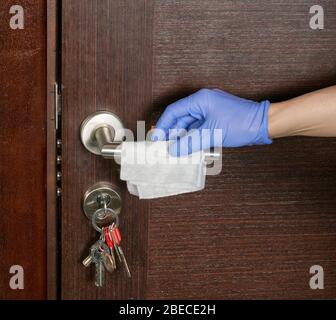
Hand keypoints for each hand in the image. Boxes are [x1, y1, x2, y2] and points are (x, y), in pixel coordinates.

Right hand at [151, 88, 271, 155]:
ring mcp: (210, 111)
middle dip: (172, 133)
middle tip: (163, 146)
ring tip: (174, 150)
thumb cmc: (241, 123)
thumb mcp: (211, 134)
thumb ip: (190, 143)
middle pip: (180, 118)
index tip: (156, 138)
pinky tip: (188, 147)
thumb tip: (174, 150)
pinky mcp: (216, 119)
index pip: (174, 111)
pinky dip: (192, 138)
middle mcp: (203, 103)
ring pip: (189, 124)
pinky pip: (198, 128)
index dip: (163, 125)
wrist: (264, 124)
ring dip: (182, 137)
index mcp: (200, 100)